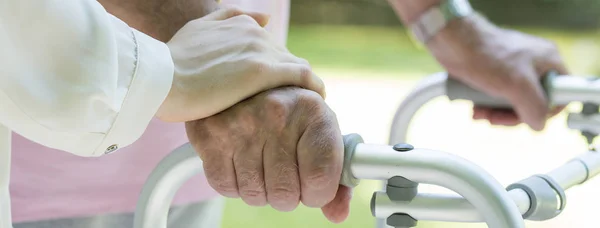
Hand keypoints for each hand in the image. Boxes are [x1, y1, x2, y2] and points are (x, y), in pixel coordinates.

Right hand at [156, 7, 324, 121]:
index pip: (270, 47)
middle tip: (289, 101)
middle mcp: (254, 32)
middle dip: (288, 77)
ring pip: (296, 66)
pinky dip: (314, 87)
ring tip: (305, 104)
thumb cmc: (172, 63)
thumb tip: (264, 18)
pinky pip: (303, 77)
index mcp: (240, 24)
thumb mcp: (198, 28)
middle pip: (285, 57)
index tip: (274, 86)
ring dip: (302, 84)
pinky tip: (320, 98)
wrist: (159, 79)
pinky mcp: (264, 71)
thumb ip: (228, 18)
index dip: (274, 67)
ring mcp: (260, 50)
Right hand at [185, 87, 350, 222]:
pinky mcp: (211, 134)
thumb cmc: (292, 118)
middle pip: (285, 194)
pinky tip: (241, 161)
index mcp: (314, 112)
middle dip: (287, 195)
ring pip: (255, 195)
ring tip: (262, 163)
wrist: (248, 85)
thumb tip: (337, 214)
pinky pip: (226, 187)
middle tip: (285, 174)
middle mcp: (278, 114)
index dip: (317, 193)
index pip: (320, 178)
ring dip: (260, 190)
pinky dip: (234, 184)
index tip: (313, 186)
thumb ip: (336, 179)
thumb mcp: (321, 136)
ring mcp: (241, 123)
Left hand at [426, 14, 568, 130]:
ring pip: (512, 101)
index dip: (546, 110)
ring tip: (480, 113)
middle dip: (512, 115)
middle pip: (533, 102)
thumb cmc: (486, 56)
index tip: (526, 117)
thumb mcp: (518, 86)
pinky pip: (497, 95)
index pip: (562, 94)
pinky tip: (475, 108)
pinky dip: (487, 105)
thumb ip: (535, 107)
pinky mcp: (494, 72)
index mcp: (549, 62)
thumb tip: (538, 124)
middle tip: (495, 119)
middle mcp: (534, 64)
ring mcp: (513, 68)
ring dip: (496, 112)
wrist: (453, 42)